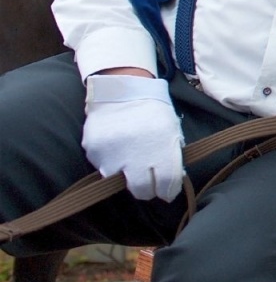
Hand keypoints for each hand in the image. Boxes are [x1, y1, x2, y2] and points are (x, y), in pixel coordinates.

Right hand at [81, 73, 183, 200]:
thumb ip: (172, 155)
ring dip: (125, 174)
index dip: (168, 191)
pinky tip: (115, 147)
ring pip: (119, 181)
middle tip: (147, 181)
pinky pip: (102, 167)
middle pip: (142, 190)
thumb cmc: (152, 110)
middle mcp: (138, 156)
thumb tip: (173, 180)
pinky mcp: (95, 153)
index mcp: (163, 148)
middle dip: (147, 189)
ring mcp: (113, 156)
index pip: (167, 184)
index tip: (166, 191)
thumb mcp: (171, 129)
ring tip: (129, 156)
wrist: (122, 90)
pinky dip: (109, 163)